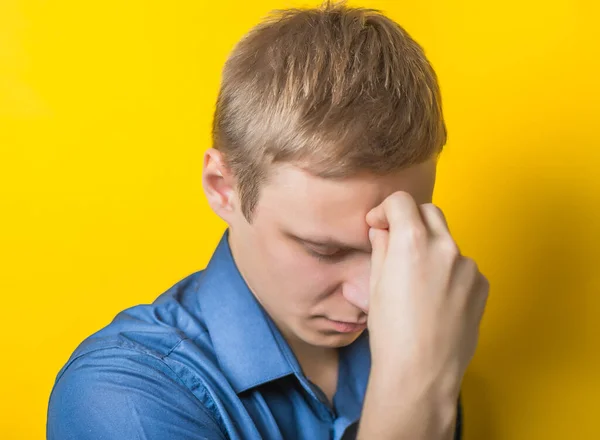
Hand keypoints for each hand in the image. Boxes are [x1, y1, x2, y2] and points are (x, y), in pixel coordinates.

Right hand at [365, 191, 488, 397]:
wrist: (421, 372)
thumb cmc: (391, 332)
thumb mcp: (375, 285)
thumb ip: (381, 248)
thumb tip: (383, 232)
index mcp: (412, 242)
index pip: (401, 202)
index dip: (385, 209)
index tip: (379, 224)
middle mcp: (445, 247)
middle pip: (429, 212)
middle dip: (411, 220)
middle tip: (398, 242)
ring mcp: (468, 266)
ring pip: (447, 242)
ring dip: (432, 249)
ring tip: (419, 283)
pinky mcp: (482, 285)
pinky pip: (463, 267)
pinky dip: (450, 272)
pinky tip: (438, 299)